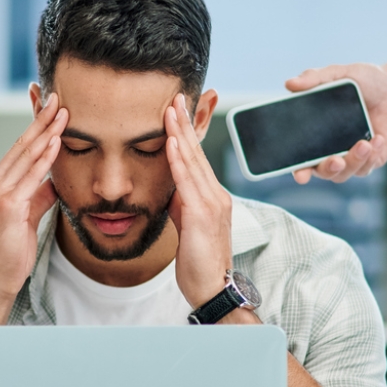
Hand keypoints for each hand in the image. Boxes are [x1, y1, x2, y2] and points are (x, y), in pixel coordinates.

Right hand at [0, 93, 67, 302]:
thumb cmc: (12, 250)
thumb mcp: (28, 214)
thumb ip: (39, 194)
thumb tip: (55, 179)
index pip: (18, 149)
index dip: (34, 127)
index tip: (49, 108)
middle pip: (21, 146)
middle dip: (40, 120)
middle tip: (57, 98)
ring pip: (26, 156)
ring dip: (46, 132)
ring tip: (62, 113)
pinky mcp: (6, 205)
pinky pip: (30, 176)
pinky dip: (44, 158)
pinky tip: (56, 142)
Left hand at [165, 93, 233, 307]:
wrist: (212, 289)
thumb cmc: (199, 263)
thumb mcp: (187, 227)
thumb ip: (182, 205)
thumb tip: (171, 188)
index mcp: (212, 197)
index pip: (197, 158)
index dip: (186, 133)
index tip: (176, 110)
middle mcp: (216, 195)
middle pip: (197, 153)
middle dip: (184, 123)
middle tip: (175, 96)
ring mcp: (212, 204)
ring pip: (192, 161)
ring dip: (179, 133)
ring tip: (170, 109)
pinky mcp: (203, 216)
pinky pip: (187, 182)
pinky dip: (178, 159)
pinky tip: (170, 142)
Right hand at [284, 63, 386, 183]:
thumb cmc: (368, 81)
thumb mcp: (341, 74)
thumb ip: (315, 78)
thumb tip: (289, 83)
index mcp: (315, 131)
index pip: (299, 155)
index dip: (296, 168)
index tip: (300, 175)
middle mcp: (329, 147)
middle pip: (320, 170)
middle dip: (326, 169)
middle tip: (335, 161)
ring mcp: (350, 155)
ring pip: (342, 173)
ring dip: (352, 162)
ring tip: (364, 144)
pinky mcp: (370, 159)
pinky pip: (365, 168)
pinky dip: (370, 157)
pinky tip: (378, 139)